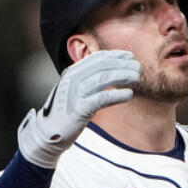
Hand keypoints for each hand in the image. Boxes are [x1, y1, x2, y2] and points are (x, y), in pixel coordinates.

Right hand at [18, 50, 137, 167]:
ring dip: (122, 76)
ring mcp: (73, 94)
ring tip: (137, 78)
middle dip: (122, 65)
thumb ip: (91, 79)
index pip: (96, 58)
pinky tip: (129, 94)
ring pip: (102, 79)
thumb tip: (115, 71)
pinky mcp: (78, 109)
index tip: (130, 56)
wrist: (49, 132)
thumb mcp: (78, 90)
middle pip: (101, 66)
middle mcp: (71, 80)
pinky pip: (101, 99)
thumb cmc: (68, 110)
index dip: (115, 55)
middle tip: (138, 68)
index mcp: (71, 73)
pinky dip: (117, 95)